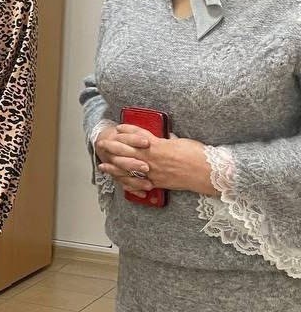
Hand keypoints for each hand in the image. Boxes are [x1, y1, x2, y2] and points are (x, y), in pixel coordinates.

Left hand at [96, 125, 215, 195]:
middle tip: (102, 144)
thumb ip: (168, 141)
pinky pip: (140, 183)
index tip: (118, 127)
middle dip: (114, 147)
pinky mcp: (159, 183)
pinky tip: (120, 181)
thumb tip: (163, 137)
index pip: (139, 136)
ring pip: (130, 169)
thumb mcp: (181, 142)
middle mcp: (153, 159)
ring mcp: (155, 172)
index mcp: (159, 145)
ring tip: (103, 164)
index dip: (127, 131)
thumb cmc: (199, 154)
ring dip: (115, 167)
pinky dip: (128, 182)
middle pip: (128, 152)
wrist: (209, 172)